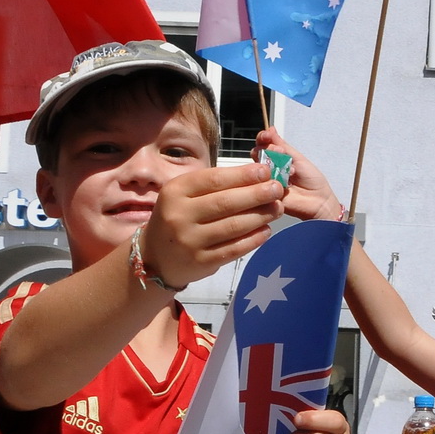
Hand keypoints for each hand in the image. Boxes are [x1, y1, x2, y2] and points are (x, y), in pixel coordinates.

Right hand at [141, 162, 282, 286]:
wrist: (156, 257)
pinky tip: (266, 230)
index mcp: (175, 191)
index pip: (214, 179)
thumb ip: (214, 185)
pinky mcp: (201, 262)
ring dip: (260, 216)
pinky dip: (254, 239)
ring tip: (277, 208)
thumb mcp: (184, 195)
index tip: (266, 171)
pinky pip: (234, 249)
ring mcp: (190, 241)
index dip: (243, 175)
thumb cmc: (177, 217)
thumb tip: (256, 176)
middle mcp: (179, 215)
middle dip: (257, 194)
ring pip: (233, 226)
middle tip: (278, 189)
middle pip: (226, 202)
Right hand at [255, 129, 345, 221]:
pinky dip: (274, 180)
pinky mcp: (267, 194)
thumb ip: (282, 145)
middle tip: (281, 153)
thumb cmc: (311, 180)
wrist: (319, 200)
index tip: (266, 135)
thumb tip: (271, 129)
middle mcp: (269, 169)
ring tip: (290, 171)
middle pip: (257, 154)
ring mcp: (267, 181)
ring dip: (273, 165)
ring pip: (258, 168)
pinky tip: (287, 183)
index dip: (262, 138)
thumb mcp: (297, 158)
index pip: (263, 145)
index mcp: (276, 159)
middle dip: (268, 150)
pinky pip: (263, 184)